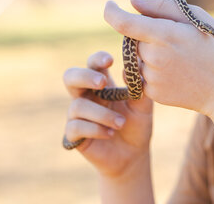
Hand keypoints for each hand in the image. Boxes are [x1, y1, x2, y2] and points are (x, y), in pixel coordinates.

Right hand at [63, 51, 152, 177]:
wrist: (133, 155)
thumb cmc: (137, 125)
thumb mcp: (143, 106)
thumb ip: (138, 87)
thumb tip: (133, 66)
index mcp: (102, 85)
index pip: (93, 64)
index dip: (97, 59)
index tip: (110, 60)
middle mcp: (86, 96)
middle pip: (70, 76)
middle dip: (84, 76)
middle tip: (102, 83)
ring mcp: (77, 115)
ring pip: (77, 105)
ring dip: (101, 114)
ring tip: (121, 123)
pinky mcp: (73, 135)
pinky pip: (75, 127)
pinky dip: (95, 129)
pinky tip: (110, 133)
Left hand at [104, 0, 213, 116]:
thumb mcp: (197, 18)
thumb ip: (161, 7)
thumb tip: (132, 2)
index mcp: (165, 35)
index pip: (124, 23)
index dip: (112, 12)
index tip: (109, 5)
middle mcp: (154, 58)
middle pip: (133, 40)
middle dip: (145, 36)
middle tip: (174, 39)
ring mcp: (153, 78)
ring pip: (138, 59)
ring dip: (150, 54)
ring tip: (180, 58)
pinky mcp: (154, 94)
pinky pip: (143, 76)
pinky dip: (154, 71)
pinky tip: (178, 72)